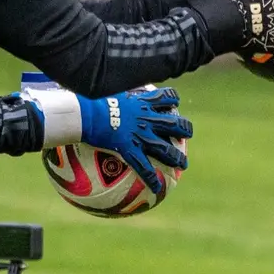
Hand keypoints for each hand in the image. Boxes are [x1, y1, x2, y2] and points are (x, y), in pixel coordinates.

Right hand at [77, 86, 193, 194]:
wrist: (86, 112)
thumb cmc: (90, 98)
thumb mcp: (106, 89)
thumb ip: (110, 90)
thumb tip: (100, 85)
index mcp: (142, 103)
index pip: (165, 97)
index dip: (173, 99)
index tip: (174, 104)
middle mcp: (146, 119)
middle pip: (173, 123)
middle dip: (184, 129)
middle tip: (187, 134)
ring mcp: (140, 135)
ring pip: (166, 148)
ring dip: (177, 157)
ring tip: (184, 165)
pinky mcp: (129, 148)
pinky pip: (143, 167)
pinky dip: (151, 178)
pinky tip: (157, 187)